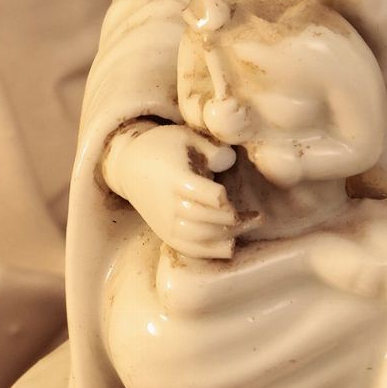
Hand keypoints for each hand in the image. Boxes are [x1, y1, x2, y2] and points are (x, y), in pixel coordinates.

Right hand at [102, 120, 239, 259]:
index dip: (224, 200)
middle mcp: (170, 205)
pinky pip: (191, 250)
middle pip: (207, 221)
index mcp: (176, 179)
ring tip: (247, 227)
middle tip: (257, 217)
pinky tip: (230, 244)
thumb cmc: (164, 147)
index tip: (233, 197)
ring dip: (228, 237)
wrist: (129, 167)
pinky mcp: (166, 235)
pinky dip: (212, 251)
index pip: (206, 197)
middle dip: (235, 222)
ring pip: (201, 239)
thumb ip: (211, 149)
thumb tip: (229, 161)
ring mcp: (166, 223)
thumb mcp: (186, 136)